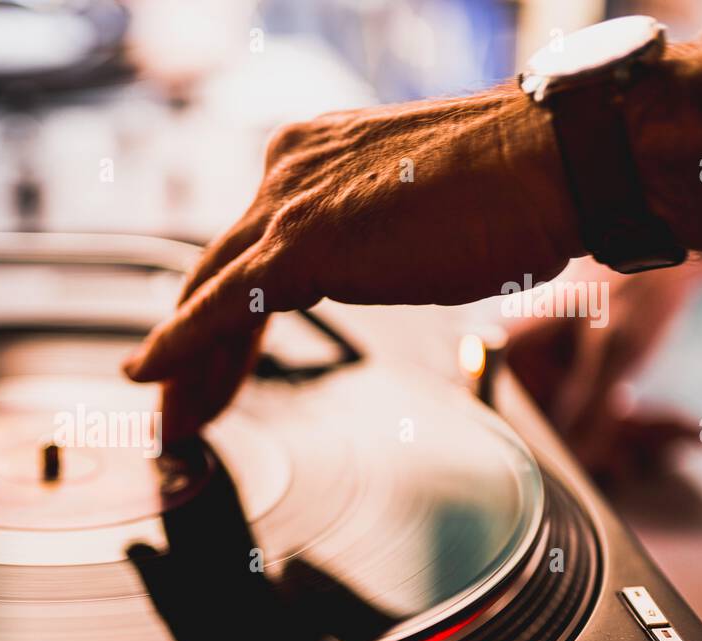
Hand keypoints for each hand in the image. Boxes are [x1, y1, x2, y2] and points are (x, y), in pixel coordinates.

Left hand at [122, 87, 585, 437]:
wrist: (553, 163)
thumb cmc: (512, 190)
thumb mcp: (415, 211)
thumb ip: (366, 235)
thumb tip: (365, 261)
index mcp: (314, 159)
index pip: (250, 250)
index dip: (221, 312)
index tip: (209, 359)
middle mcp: (288, 172)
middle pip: (217, 273)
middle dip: (189, 347)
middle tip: (170, 402)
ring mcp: (289, 203)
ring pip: (210, 295)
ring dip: (184, 365)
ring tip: (171, 420)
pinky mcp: (297, 245)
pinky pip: (218, 308)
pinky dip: (175, 347)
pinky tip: (148, 379)